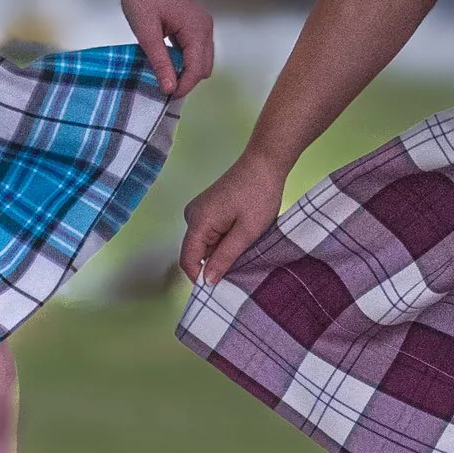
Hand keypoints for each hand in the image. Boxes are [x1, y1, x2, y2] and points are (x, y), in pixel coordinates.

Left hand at [117, 0, 214, 100]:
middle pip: (204, 66)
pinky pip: (195, 48)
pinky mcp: (193, 21)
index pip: (197, 68)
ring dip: (185, 70)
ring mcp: (201, 22)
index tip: (166, 97)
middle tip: (162, 87)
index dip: (183, 86)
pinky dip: (184, 59)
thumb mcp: (146, 31)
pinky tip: (165, 60)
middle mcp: (204, 25)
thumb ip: (159, 61)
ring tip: (162, 74)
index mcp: (197, 27)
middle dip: (186, 80)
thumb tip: (169, 88)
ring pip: (201, 58)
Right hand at [181, 151, 287, 287]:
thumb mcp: (246, 232)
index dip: (201, 279)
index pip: (189, 261)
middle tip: (240, 269)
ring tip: (244, 250)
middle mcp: (192, 216)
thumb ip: (225, 258)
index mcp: (197, 222)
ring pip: (204, 245)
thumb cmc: (258, 194)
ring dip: (221, 253)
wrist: (264, 162)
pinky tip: (241, 239)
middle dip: (214, 265)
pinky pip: (210, 234)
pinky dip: (223, 241)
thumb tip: (208, 282)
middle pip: (196, 254)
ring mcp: (199, 211)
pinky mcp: (208, 208)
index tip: (221, 290)